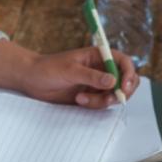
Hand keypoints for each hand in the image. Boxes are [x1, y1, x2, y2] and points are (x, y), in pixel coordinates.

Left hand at [20, 46, 139, 107]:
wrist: (32, 80)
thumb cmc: (48, 68)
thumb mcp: (70, 70)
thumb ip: (91, 76)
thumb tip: (113, 81)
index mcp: (99, 55)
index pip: (124, 62)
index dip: (129, 74)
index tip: (124, 87)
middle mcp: (102, 69)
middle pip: (126, 80)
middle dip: (122, 92)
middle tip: (110, 99)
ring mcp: (97, 83)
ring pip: (114, 95)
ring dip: (102, 101)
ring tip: (82, 99)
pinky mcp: (91, 96)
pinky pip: (102, 104)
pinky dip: (94, 105)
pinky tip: (79, 100)